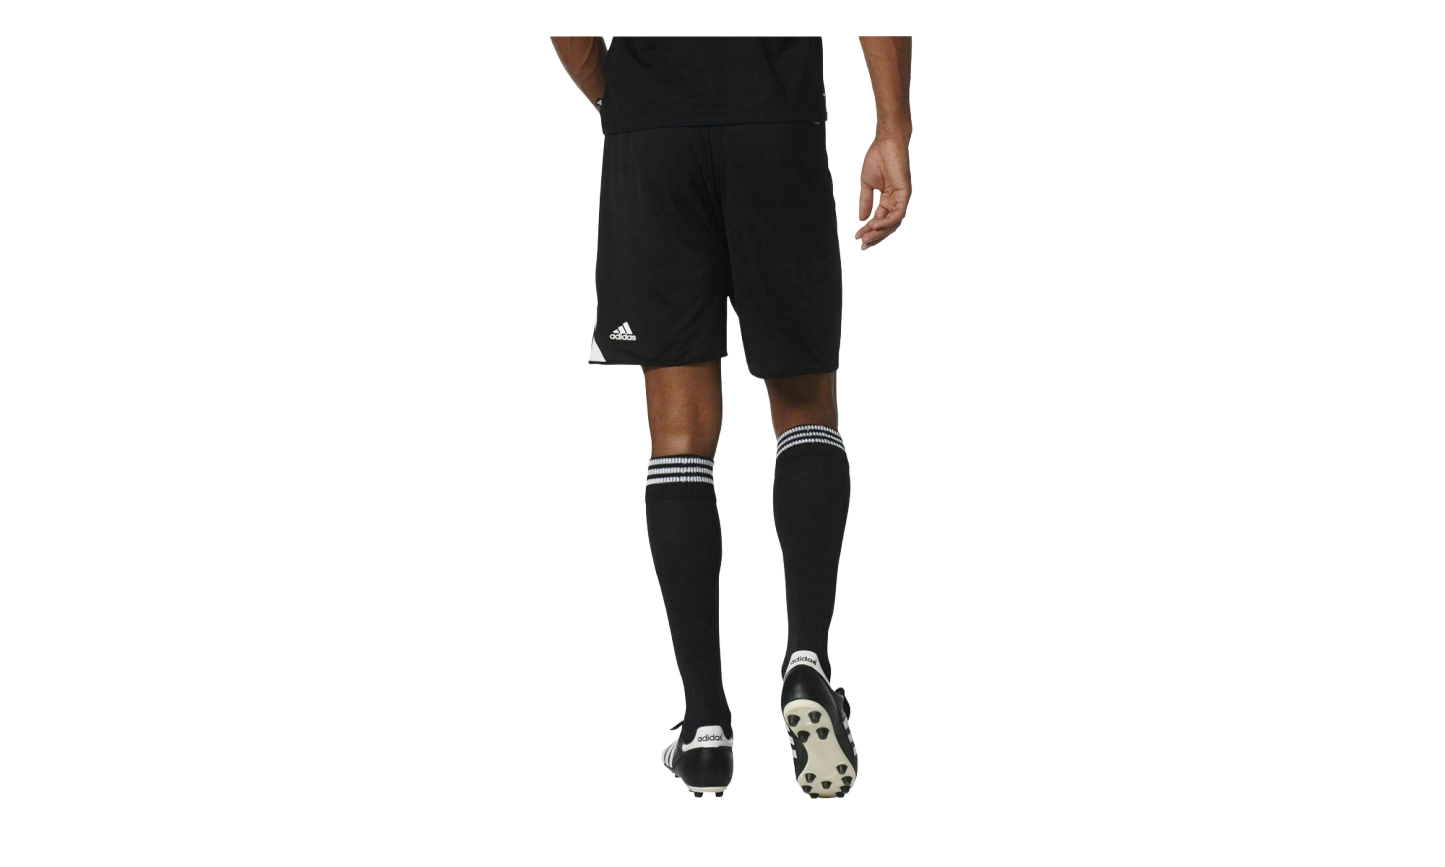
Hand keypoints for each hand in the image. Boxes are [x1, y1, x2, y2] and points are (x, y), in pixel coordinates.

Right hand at [855, 135, 911, 249]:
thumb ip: (865, 202)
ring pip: (893, 223)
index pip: (879, 220)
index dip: (868, 230)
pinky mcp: (905, 193)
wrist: (885, 142)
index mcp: (887, 199)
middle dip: (874, 236)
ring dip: (880, 232)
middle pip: (887, 225)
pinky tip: (874, 225)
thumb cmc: (877, 158)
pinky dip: (887, 221)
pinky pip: (898, 213)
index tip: (856, 238)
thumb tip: (861, 219)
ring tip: (866, 237)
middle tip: (862, 244)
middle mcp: (896, 200)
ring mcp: (902, 197)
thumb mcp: (866, 184)